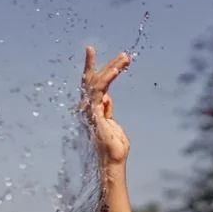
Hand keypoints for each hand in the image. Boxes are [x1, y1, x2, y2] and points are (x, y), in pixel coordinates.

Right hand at [80, 46, 130, 164]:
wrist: (112, 162)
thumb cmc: (114, 148)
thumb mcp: (112, 124)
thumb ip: (107, 110)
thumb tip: (106, 98)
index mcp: (92, 109)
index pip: (92, 85)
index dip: (92, 67)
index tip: (91, 49)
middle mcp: (87, 107)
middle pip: (95, 80)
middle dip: (109, 65)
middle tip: (124, 55)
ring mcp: (89, 110)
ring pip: (98, 82)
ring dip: (112, 69)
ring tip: (124, 59)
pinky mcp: (94, 113)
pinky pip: (100, 91)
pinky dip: (107, 78)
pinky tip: (116, 70)